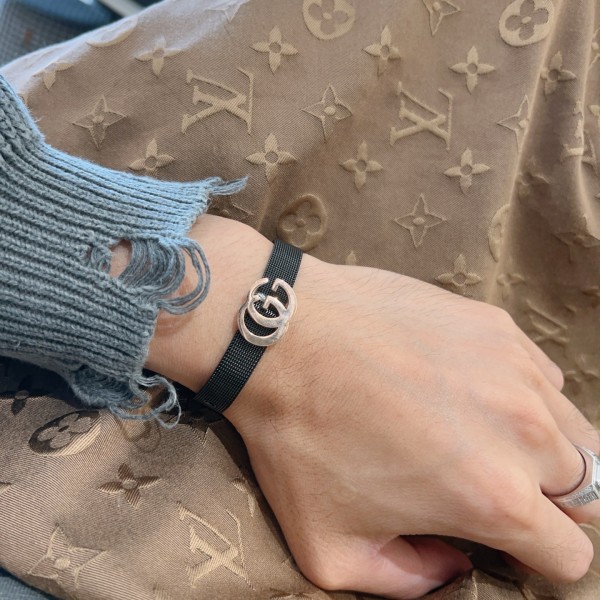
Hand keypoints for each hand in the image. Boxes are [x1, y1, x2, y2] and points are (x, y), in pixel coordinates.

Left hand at [146, 215, 599, 598]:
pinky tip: (471, 390)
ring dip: (544, 446)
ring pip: (574, 429)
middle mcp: (522, 430)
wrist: (284, 335)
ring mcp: (513, 368)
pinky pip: (541, 372)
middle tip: (493, 488)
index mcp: (493, 496)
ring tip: (486, 440)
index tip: (505, 542)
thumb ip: (402, 581)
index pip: (570, 555)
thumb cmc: (299, 435)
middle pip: (586, 490)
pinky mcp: (493, 324)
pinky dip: (523, 393)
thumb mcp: (328, 547)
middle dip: (548, 502)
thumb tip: (448, 562)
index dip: (538, 559)